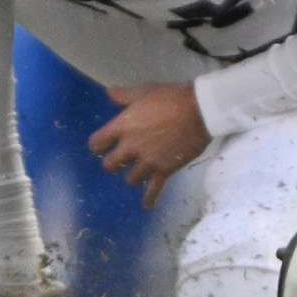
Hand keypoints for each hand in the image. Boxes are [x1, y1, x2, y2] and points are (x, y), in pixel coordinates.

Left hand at [88, 84, 208, 206]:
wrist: (199, 111)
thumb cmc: (170, 98)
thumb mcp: (144, 91)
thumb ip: (123, 95)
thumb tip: (108, 92)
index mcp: (122, 126)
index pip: (97, 143)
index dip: (97, 145)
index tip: (100, 146)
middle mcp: (131, 147)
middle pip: (110, 165)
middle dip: (113, 164)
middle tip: (119, 160)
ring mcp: (147, 161)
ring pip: (130, 179)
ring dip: (132, 176)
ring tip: (137, 173)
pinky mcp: (164, 171)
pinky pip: (153, 190)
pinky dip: (149, 198)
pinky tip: (147, 204)